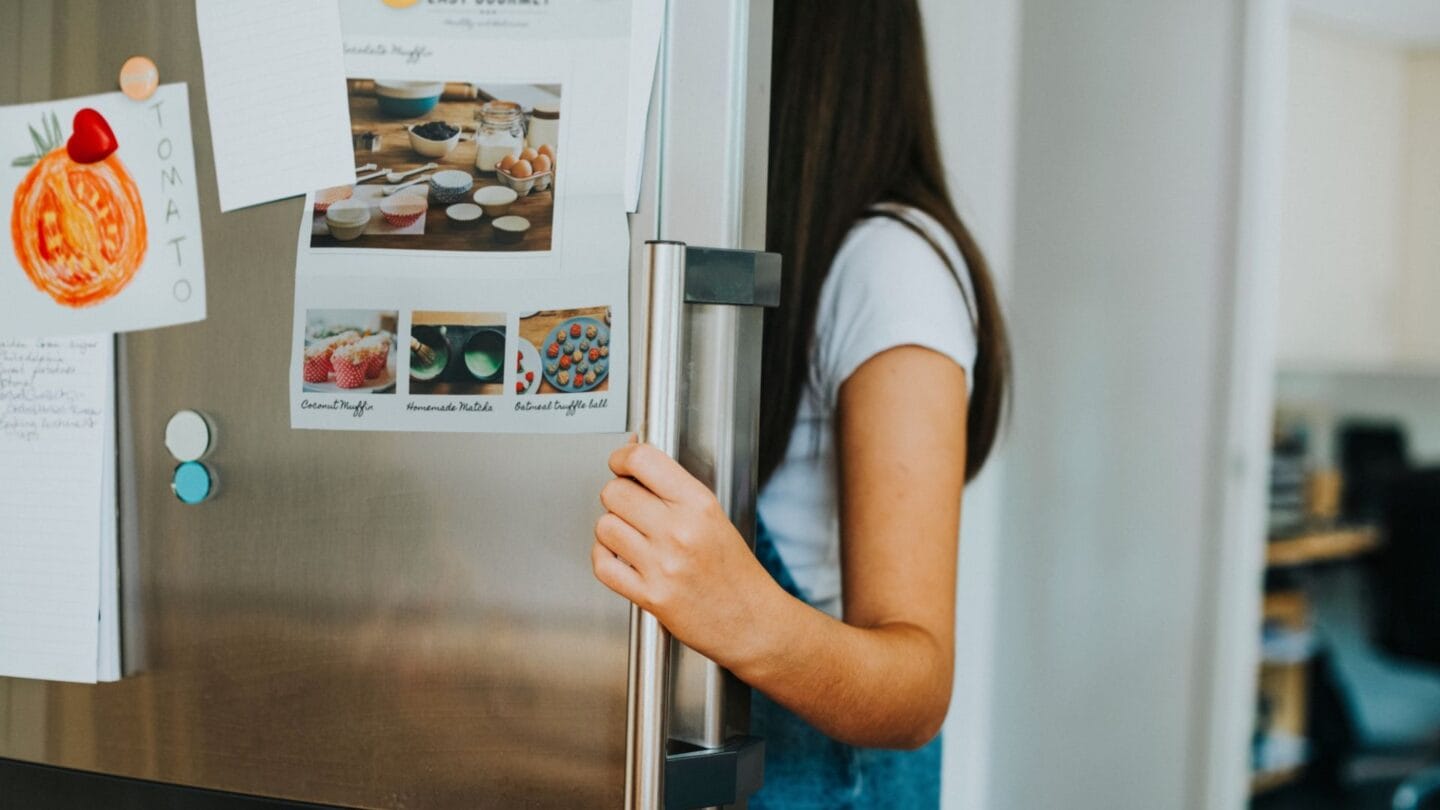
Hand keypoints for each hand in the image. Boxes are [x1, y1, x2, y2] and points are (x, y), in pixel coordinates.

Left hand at [593, 439, 777, 668]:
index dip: (622, 457)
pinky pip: (603, 564)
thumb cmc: (736, 572)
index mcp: (699, 505)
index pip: (643, 461)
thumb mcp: (715, 516)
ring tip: (630, 536)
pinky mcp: (650, 596)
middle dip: (617, 496)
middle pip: (615, 492)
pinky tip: (620, 557)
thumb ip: (675, 491)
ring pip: (605, 526)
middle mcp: (680, 531)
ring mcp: (663, 564)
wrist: (752, 622)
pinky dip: (604, 557)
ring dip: (611, 529)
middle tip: (629, 505)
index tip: (620, 462)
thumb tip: (634, 462)